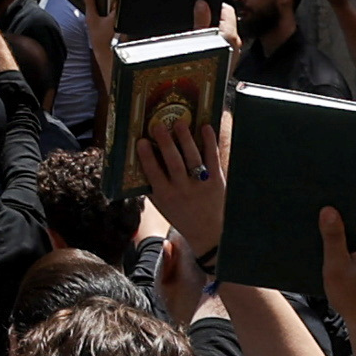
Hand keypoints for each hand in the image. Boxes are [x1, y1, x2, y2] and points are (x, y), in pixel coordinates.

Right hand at [136, 101, 226, 255]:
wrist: (208, 234)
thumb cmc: (180, 215)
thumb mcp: (162, 205)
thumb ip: (151, 186)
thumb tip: (138, 161)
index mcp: (165, 196)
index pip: (153, 173)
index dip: (146, 156)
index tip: (140, 141)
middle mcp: (182, 190)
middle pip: (173, 162)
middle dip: (165, 142)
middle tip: (158, 125)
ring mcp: (201, 185)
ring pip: (192, 158)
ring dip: (185, 139)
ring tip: (179, 122)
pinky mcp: (217, 181)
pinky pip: (213, 158)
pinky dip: (210, 142)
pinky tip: (205, 127)